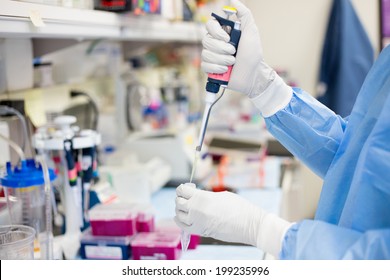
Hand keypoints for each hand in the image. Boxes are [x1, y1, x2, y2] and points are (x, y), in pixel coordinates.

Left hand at [174, 183, 291, 256]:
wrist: (249, 224)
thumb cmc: (239, 207)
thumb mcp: (221, 195)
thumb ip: (205, 195)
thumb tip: (196, 197)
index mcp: (202, 197)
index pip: (182, 191)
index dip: (182, 189)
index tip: (185, 189)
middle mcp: (196, 209)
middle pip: (178, 202)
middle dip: (180, 198)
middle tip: (185, 197)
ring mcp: (197, 222)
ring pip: (179, 215)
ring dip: (180, 210)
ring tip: (185, 207)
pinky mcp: (201, 232)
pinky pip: (184, 227)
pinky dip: (180, 221)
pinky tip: (180, 218)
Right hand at [201, 0, 291, 116]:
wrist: (253, 75)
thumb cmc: (253, 54)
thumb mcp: (251, 31)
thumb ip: (244, 14)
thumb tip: (233, 1)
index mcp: (223, 33)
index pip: (210, 25)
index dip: (216, 32)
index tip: (227, 38)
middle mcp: (216, 43)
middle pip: (206, 41)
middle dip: (222, 48)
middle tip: (234, 52)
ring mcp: (212, 56)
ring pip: (205, 54)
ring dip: (221, 59)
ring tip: (232, 62)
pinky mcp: (210, 69)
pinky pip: (204, 66)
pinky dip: (216, 68)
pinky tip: (225, 70)